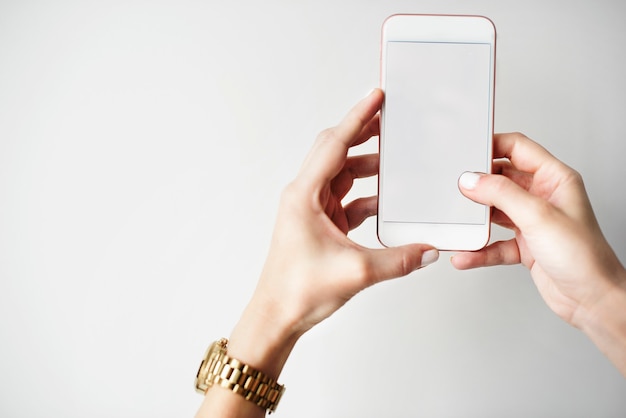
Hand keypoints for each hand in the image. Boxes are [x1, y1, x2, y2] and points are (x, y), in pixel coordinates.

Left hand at [196, 89, 438, 416]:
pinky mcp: (319, 225)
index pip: (334, 145)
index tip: (375, 97)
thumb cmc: (296, 290)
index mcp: (304, 196)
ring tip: (396, 159)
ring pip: (342, 175)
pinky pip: (347, 200)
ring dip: (368, 166)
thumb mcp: (356, 272)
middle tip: (389, 119)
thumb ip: (398, 259)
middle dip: (363, 133)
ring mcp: (311, 210)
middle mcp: (305, 196)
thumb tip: (427, 250)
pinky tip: (388, 201)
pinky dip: (368, 197)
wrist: (277, 315)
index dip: (357, 118)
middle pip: (336, 152)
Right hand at [451, 132, 625, 375]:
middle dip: (479, 184)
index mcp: (555, 179)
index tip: (469, 150)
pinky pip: (494, 242)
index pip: (518, 148)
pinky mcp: (524, 246)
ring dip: (476, 219)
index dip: (493, 145)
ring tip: (459, 221)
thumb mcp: (538, 216)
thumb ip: (501, 194)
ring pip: (495, 211)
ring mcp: (532, 222)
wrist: (592, 300)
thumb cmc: (584, 257)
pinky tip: (466, 254)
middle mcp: (543, 197)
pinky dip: (479, 249)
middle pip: (502, 178)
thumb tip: (472, 180)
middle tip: (457, 187)